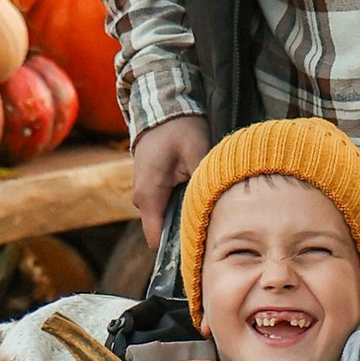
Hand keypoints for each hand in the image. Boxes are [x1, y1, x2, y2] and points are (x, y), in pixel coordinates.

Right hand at [131, 113, 208, 253]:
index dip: (178, 249)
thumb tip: (217, 208)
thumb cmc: (179, 129)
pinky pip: (165, 207)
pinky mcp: (150, 187)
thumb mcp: (197, 153)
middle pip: (163, 232)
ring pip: (165, 219)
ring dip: (185, 218)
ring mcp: (144, 193)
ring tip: (210, 213)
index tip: (202, 251)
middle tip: (215, 232)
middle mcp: (142, 199)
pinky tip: (200, 199)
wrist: (162, 109)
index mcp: (149, 195)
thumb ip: (203, 184)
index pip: (157, 240)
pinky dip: (181, 207)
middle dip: (186, 234)